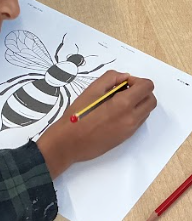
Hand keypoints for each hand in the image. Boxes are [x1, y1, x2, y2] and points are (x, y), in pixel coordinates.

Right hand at [36, 70, 156, 178]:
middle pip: (151, 99)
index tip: (122, 83)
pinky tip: (114, 112)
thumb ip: (110, 78)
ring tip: (116, 101)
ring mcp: (130, 129)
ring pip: (146, 111)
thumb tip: (124, 77)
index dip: (136, 80)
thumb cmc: (77, 116)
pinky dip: (132, 113)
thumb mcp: (91, 90)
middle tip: (123, 90)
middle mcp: (132, 117)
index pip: (147, 86)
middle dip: (141, 91)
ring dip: (137, 102)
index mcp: (123, 104)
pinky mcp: (126, 137)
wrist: (70, 142)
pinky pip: (138, 121)